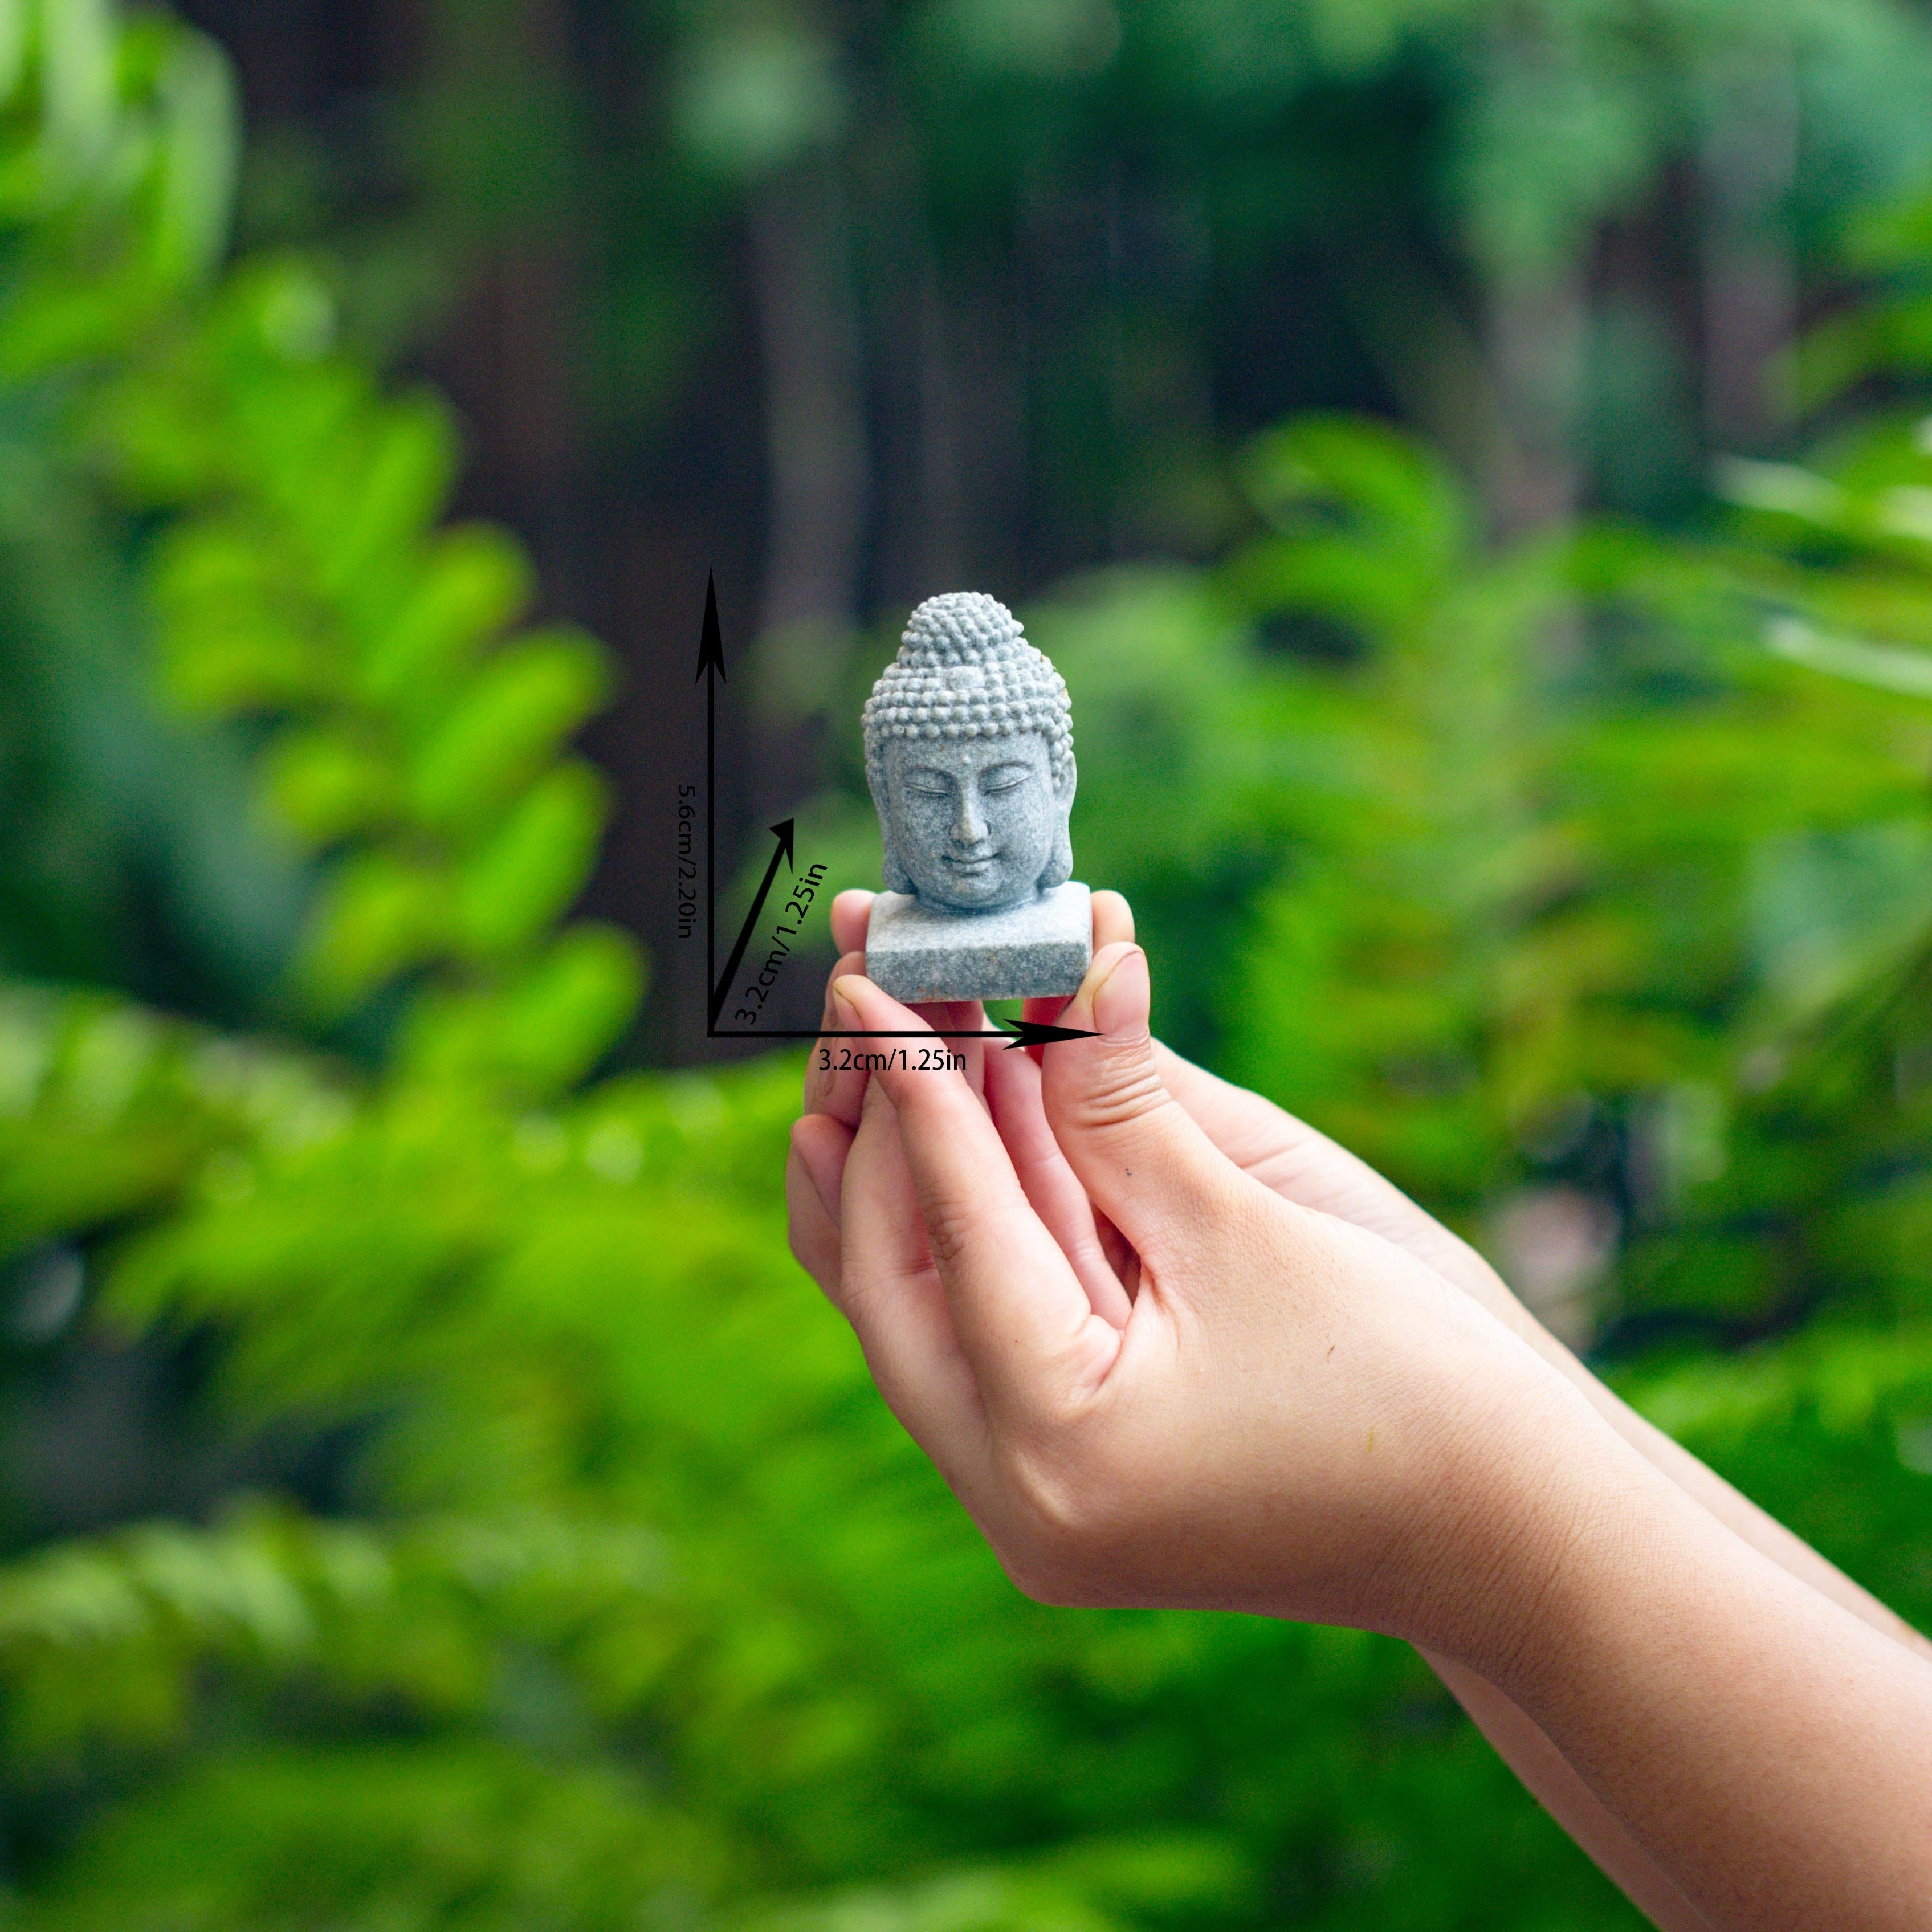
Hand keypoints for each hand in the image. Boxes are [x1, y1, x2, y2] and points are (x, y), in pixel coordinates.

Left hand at [796, 934, 1601, 1655]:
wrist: (1518, 1532)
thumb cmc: (1419, 1388)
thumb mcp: (1248, 1224)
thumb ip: (1124, 1097)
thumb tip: (1068, 957)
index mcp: (1055, 1449)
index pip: (947, 1230)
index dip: (907, 1082)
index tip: (867, 969)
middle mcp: (1014, 1494)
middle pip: (887, 1273)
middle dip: (878, 1117)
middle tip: (860, 978)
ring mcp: (1034, 1494)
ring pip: (918, 1297)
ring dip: (915, 1154)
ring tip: (880, 1020)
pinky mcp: (1069, 1464)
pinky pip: (981, 1320)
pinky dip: (975, 1210)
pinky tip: (960, 1105)